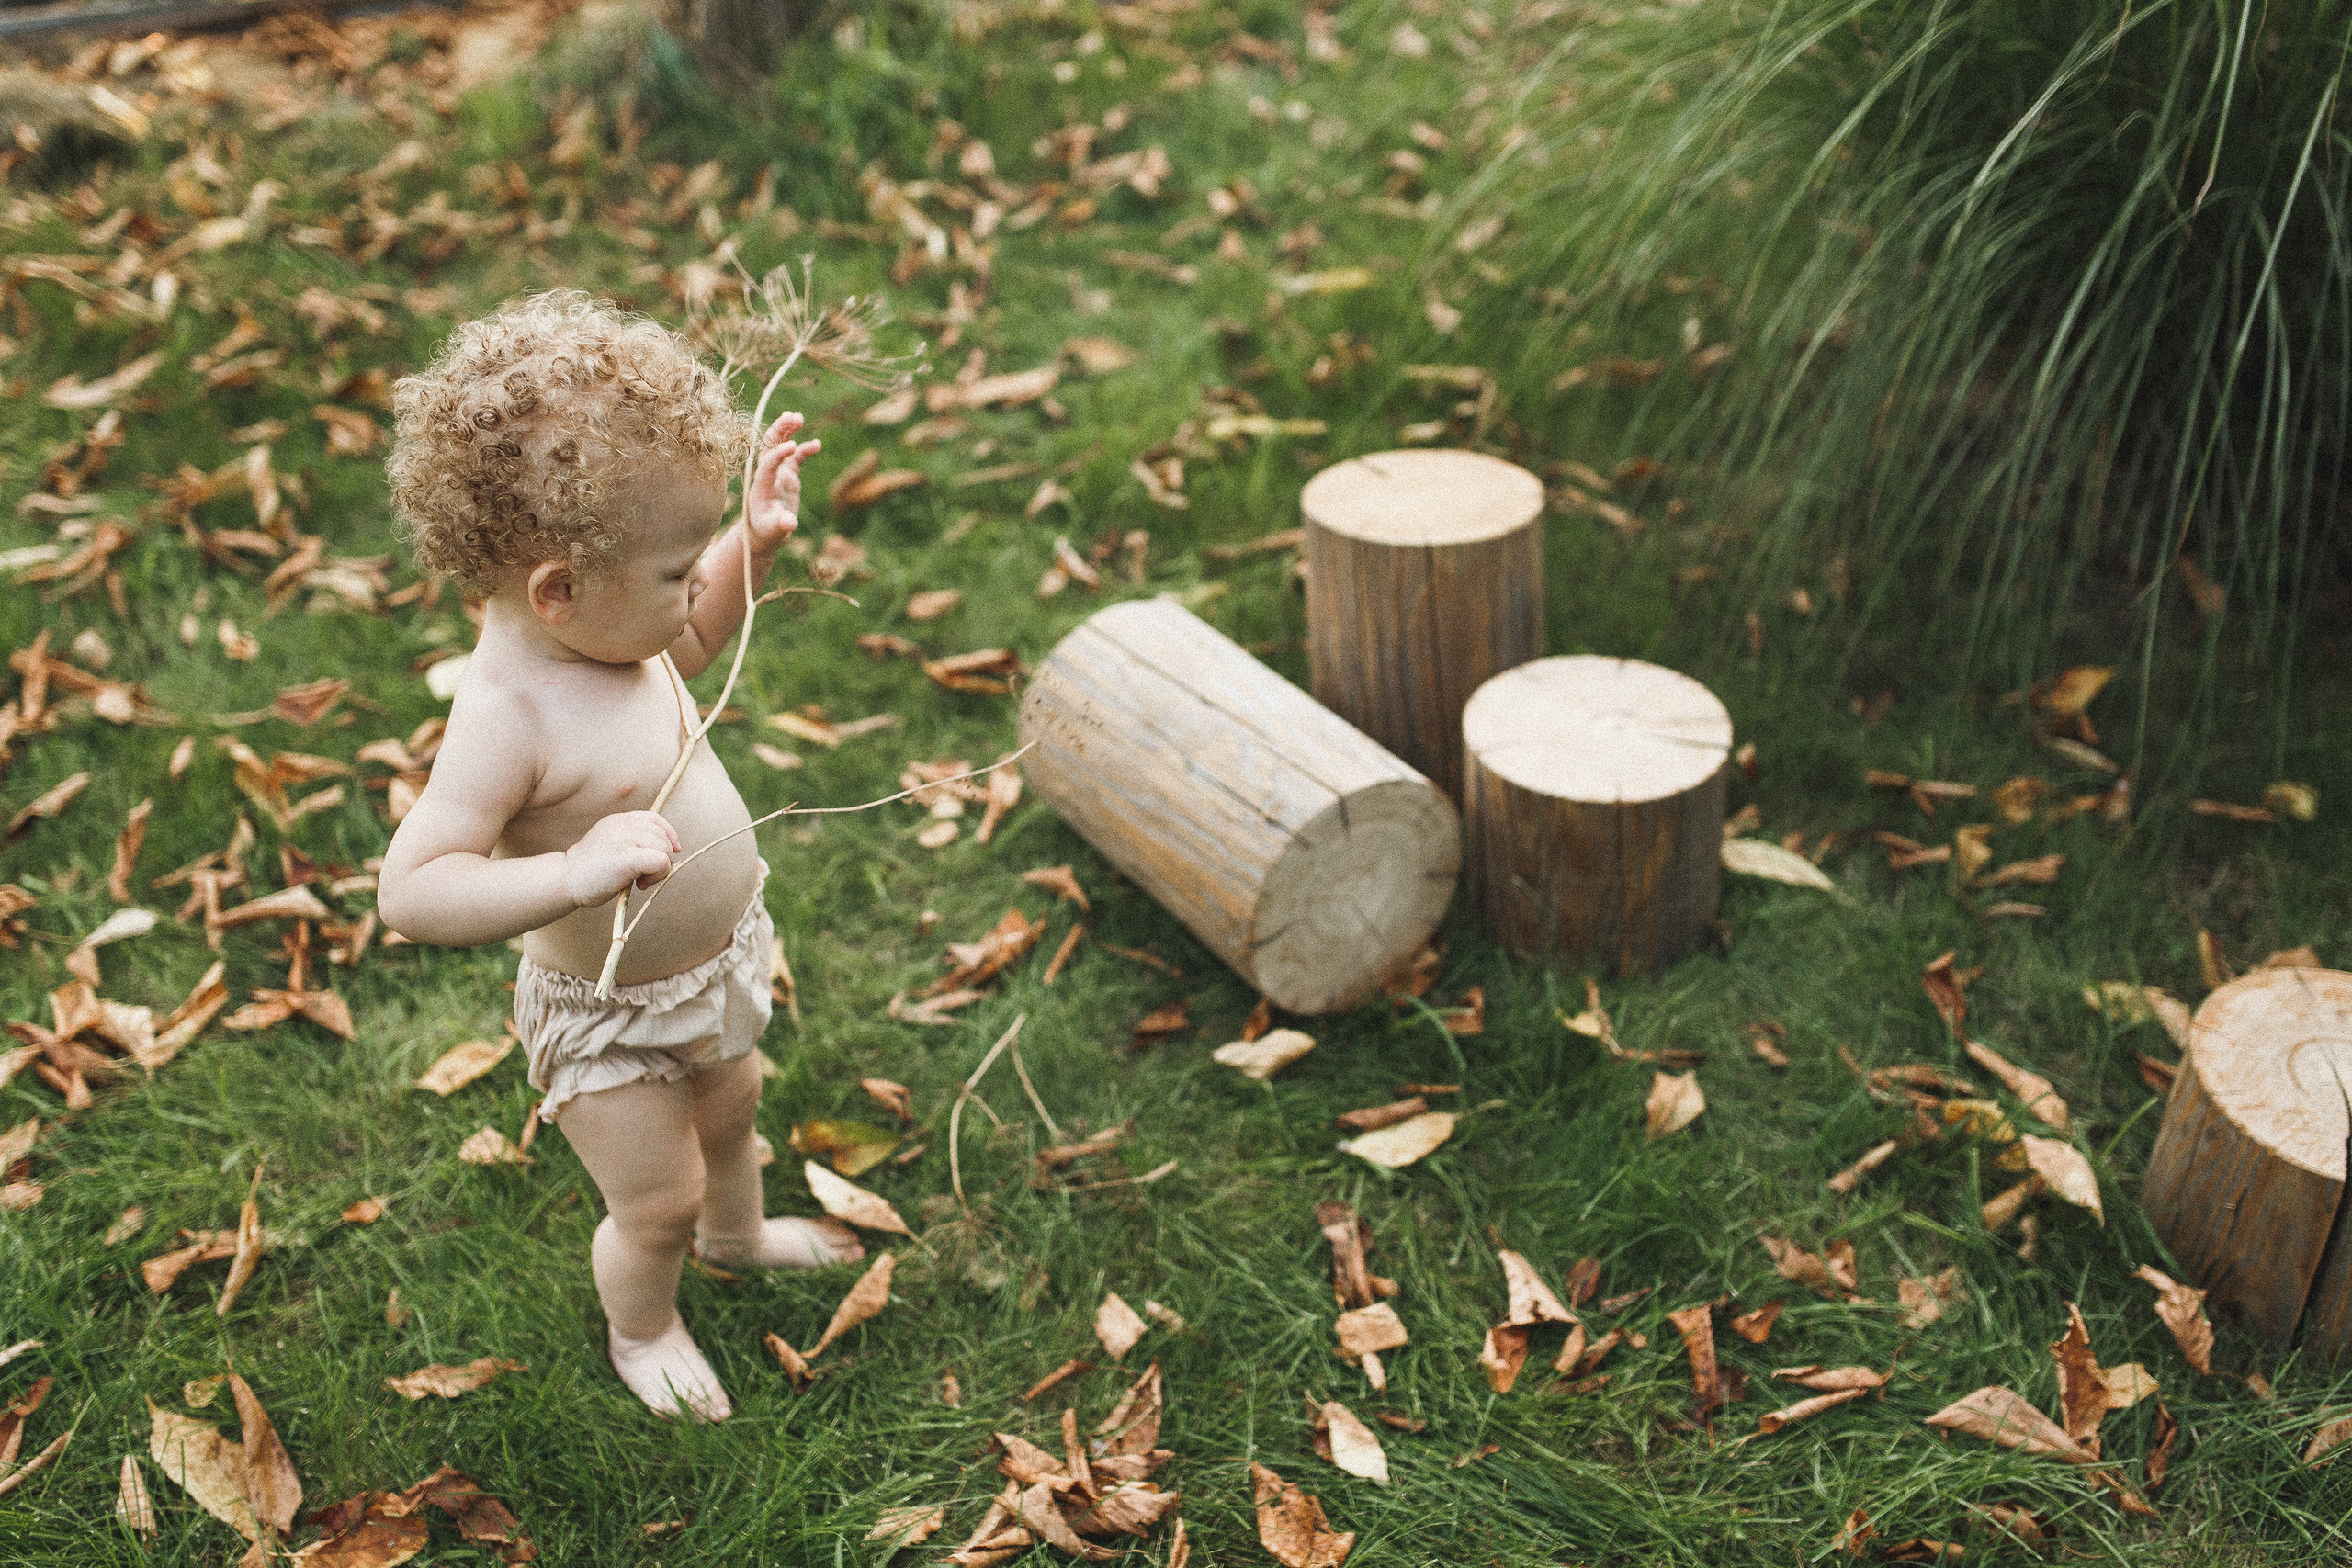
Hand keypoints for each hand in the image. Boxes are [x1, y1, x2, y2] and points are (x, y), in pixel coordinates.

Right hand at [562, 811, 679, 906]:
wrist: (566, 880)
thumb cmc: (591, 870)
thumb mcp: (612, 845)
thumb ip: (633, 840)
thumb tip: (669, 849)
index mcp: (618, 820)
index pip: (655, 819)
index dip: (668, 835)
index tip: (671, 852)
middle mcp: (622, 825)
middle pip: (662, 837)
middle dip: (662, 858)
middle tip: (644, 875)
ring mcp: (624, 839)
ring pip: (664, 849)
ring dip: (659, 870)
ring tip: (639, 880)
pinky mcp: (626, 857)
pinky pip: (661, 861)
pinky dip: (658, 875)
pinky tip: (640, 884)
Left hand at [745, 411, 820, 551]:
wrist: (763, 533)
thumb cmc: (766, 532)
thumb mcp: (773, 531)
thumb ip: (781, 525)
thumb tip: (789, 523)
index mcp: (761, 485)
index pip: (767, 464)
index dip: (778, 454)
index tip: (791, 446)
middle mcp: (767, 474)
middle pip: (768, 446)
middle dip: (778, 430)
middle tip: (791, 416)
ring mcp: (777, 473)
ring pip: (779, 446)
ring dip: (787, 431)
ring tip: (799, 418)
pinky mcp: (787, 475)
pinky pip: (795, 458)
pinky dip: (804, 449)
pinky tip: (817, 444)